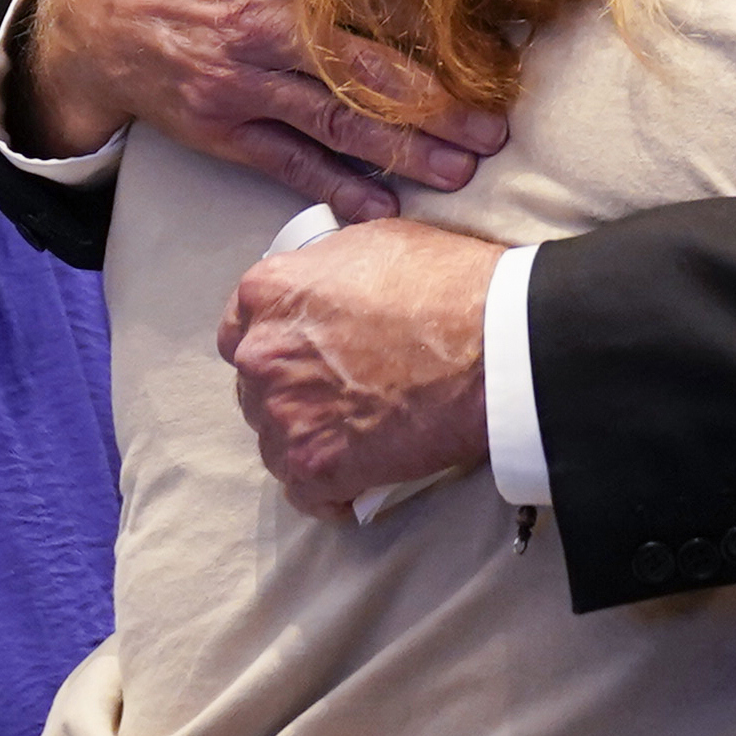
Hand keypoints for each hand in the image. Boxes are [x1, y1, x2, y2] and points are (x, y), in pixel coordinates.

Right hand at [23, 0, 505, 219]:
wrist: (98, 11)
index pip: (383, 5)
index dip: (444, 34)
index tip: (495, 54)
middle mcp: (268, 29)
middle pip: (372, 73)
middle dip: (441, 104)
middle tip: (497, 127)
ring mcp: (243, 84)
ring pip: (338, 124)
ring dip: (404, 152)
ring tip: (461, 171)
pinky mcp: (222, 129)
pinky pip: (288, 164)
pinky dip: (336, 188)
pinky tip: (381, 208)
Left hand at [218, 217, 501, 510]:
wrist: (496, 342)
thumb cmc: (448, 285)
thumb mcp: (373, 242)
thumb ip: (325, 270)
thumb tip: (322, 288)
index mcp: (270, 293)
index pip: (238, 330)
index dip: (274, 344)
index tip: (299, 356)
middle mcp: (263, 354)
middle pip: (256, 386)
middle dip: (290, 392)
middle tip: (339, 395)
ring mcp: (285, 414)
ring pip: (275, 439)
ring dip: (309, 439)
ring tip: (357, 437)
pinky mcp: (315, 466)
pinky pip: (304, 493)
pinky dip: (329, 492)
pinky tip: (358, 481)